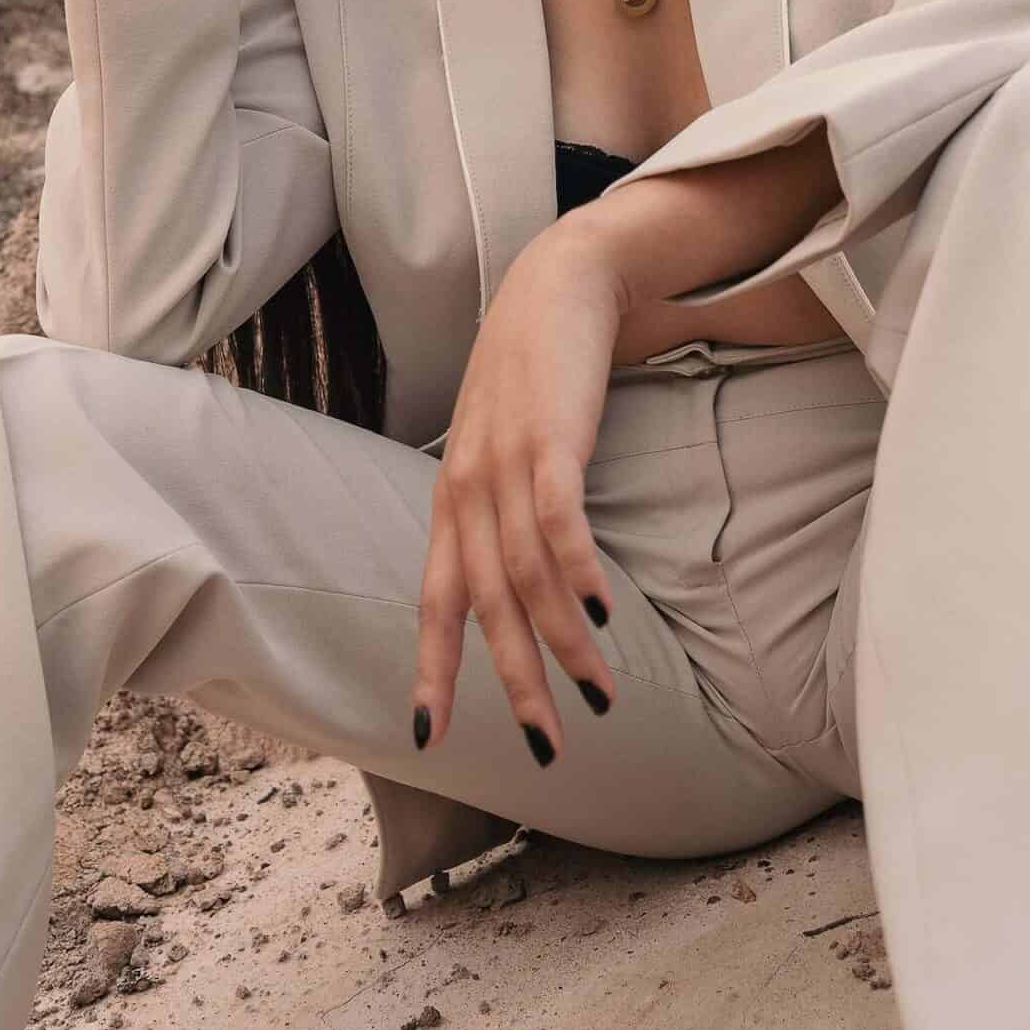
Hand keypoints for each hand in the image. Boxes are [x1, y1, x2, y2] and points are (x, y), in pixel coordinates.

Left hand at [411, 226, 627, 765]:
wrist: (559, 281)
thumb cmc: (533, 373)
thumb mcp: (500, 447)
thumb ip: (501, 510)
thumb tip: (519, 583)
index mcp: (452, 500)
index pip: (434, 600)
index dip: (430, 670)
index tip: (424, 740)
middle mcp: (467, 488)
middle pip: (483, 607)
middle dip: (514, 683)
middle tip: (545, 748)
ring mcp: (506, 462)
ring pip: (525, 576)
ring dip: (564, 642)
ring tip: (601, 693)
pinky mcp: (550, 437)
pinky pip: (559, 519)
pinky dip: (577, 571)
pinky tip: (604, 611)